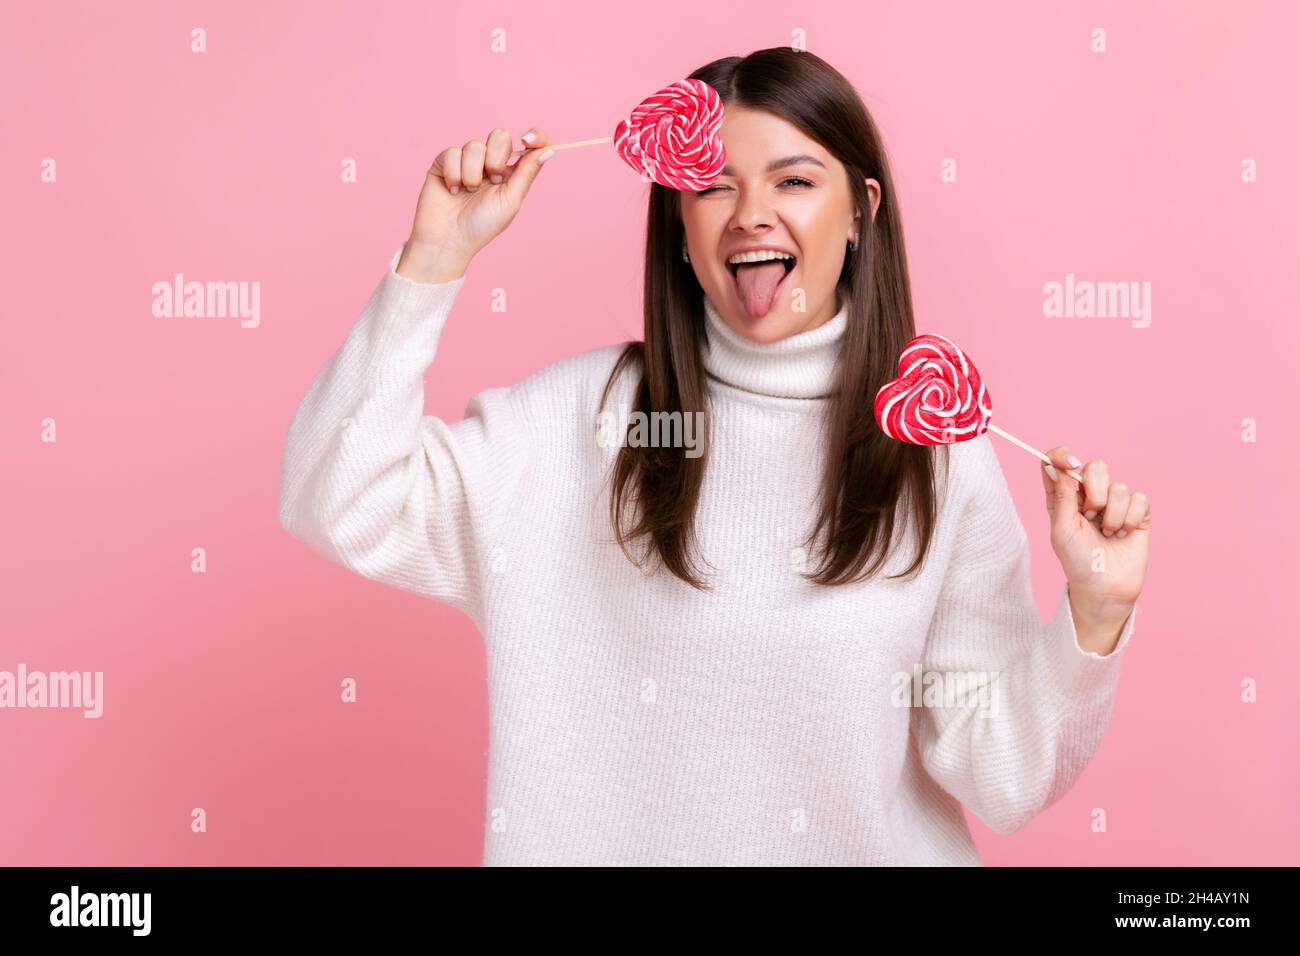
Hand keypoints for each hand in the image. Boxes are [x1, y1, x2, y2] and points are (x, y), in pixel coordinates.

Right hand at [397, 127, 554, 281]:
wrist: (448, 239)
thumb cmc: (481, 226)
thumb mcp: (510, 201)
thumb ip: (527, 173)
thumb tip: (548, 150)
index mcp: (511, 174)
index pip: (528, 146)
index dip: (533, 137)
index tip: (528, 140)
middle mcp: (490, 164)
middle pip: (500, 136)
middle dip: (496, 158)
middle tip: (493, 180)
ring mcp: (467, 161)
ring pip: (475, 145)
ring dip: (473, 172)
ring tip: (468, 191)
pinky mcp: (445, 162)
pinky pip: (453, 152)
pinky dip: (454, 174)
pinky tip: (453, 190)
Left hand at [1040, 446, 1150, 637]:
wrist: (1105, 587)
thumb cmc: (1077, 561)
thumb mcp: (1062, 529)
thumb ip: (1061, 496)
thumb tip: (1055, 465)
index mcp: (1064, 497)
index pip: (1060, 463)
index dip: (1063, 455)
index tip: (1069, 461)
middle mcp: (1089, 496)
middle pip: (1096, 467)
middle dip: (1095, 490)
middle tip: (1091, 515)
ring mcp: (1115, 503)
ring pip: (1119, 487)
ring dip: (1112, 515)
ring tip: (1107, 533)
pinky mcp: (1137, 513)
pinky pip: (1139, 498)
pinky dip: (1130, 519)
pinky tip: (1123, 534)